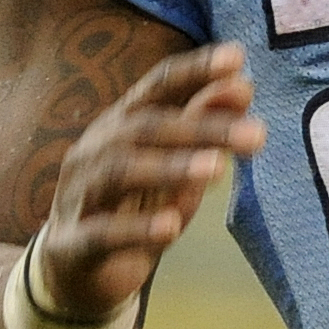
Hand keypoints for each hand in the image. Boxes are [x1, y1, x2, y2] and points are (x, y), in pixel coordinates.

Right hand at [30, 43, 263, 323]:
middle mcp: (95, 150)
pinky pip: (102, 233)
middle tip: (257, 135)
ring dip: (170, 167)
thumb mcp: (177, 167)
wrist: (78, 272)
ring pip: (119, 171)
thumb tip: (243, 84)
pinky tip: (171, 228)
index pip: (157, 88)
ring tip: (217, 168)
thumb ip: (205, 126)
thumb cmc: (136, 208)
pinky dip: (136, 229)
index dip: (194, 70)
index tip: (237, 57)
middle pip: (145, 128)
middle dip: (202, 128)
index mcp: (121, 125)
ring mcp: (78, 195)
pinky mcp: (72, 244)